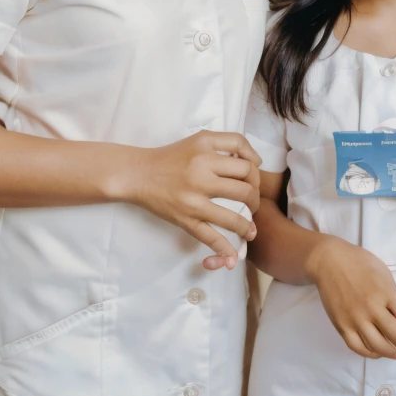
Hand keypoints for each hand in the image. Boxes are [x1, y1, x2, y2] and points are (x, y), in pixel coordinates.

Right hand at [121, 131, 261, 270]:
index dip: (257, 171)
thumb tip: (255, 161)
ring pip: (232, 217)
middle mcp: (202, 173)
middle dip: (255, 199)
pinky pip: (209, 237)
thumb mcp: (201, 138)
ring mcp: (193, 199)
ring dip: (247, 226)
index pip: (247, 163)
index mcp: (207, 151)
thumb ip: (229, 143)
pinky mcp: (184, 218)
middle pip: (245, 189)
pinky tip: (232, 257)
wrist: (138, 174)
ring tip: (251, 230)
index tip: (255, 177)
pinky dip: (223, 249)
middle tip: (253, 203)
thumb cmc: (172, 156)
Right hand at [307, 236, 395, 360]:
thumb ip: (395, 297)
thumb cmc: (360, 263)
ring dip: (386, 353)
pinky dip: (367, 352)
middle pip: (389, 336)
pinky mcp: (341, 325)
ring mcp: (354, 320)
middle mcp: (369, 310)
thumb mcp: (383, 274)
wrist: (329, 262)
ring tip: (395, 354)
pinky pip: (356, 345)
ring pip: (373, 345)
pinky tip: (375, 352)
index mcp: (381, 295)